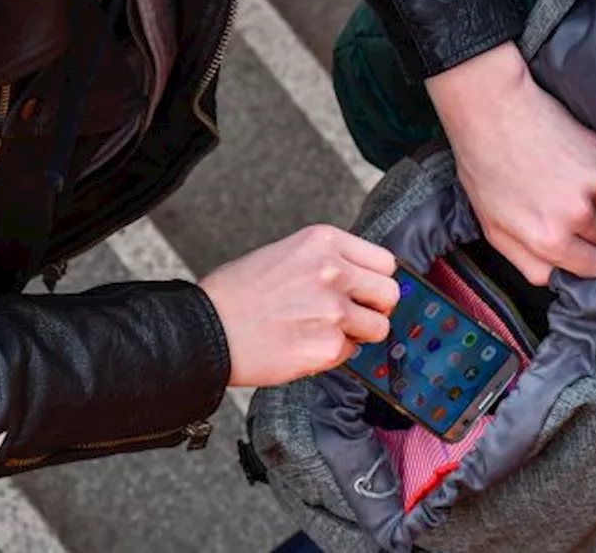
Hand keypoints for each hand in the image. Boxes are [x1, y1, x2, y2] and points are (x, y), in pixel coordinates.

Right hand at [199, 225, 399, 387]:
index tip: (367, 290)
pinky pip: (350, 353)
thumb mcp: (284, 253)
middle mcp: (334, 272)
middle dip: (375, 307)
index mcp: (324, 242)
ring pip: (378, 328)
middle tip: (354, 314)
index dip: (375, 279)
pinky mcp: (328, 347)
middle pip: (389, 293)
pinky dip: (333, 355)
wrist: (206, 330)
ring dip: (357, 334)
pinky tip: (305, 345)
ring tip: (325, 332)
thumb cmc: (235, 294)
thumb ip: (327, 261)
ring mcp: (334, 311)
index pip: (384, 261)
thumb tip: (360, 278)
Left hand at [427, 42, 595, 285]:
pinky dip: (587, 169)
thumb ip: (528, 261)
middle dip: (584, 229)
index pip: (594, 268)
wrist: (492, 110)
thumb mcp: (493, 228)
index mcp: (549, 239)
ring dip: (585, 196)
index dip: (585, 259)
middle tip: (555, 205)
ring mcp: (594, 183)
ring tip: (551, 175)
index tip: (578, 249)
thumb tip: (557, 277)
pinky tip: (560, 156)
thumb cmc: (484, 167)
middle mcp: (577, 215)